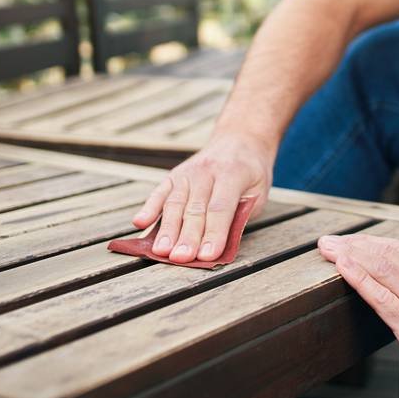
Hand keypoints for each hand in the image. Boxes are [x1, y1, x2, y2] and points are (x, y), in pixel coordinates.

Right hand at [131, 132, 272, 262]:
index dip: (214, 233)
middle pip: (195, 208)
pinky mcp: (174, 175)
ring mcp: (188, 172)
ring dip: (167, 229)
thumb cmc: (251, 173)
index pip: (221, 208)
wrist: (240, 138)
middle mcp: (207, 171)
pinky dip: (148, 207)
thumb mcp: (258, 192)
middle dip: (188, 236)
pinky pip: (159, 192)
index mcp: (233, 174)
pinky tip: (140, 223)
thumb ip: (241, 215)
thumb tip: (221, 247)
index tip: (207, 255)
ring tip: (160, 251)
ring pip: (175, 203)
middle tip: (180, 258)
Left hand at [317, 231, 398, 397]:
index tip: (346, 239)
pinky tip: (343, 268)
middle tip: (328, 240)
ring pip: (383, 270)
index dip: (368, 241)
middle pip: (387, 255)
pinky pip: (382, 298)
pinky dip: (360, 279)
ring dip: (350, 255)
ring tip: (328, 249)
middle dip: (354, 244)